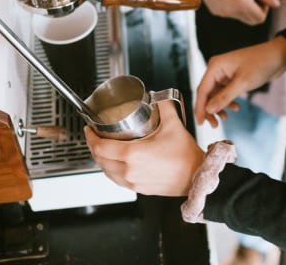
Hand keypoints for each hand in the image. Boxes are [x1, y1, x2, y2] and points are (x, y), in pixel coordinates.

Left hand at [84, 101, 204, 195]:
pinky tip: (115, 163)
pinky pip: (117, 180)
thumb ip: (164, 106)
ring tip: (102, 148)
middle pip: (99, 159)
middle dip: (93, 146)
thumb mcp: (173, 125)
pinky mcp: (139, 189)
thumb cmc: (186, 156)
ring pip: (106, 171)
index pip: (100, 146)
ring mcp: (133, 182)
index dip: (90, 137)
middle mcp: (129, 170)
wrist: (196, 177)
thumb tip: (157, 96)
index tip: (89, 129)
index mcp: (132, 155)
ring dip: (101, 159)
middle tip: (94, 136)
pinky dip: (111, 170)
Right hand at [195, 36, 285, 126]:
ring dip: (219, 107)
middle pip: (207, 94)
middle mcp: (217, 70)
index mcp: (215, 66)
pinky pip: (224, 93)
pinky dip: (228, 102)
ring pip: (215, 95)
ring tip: (225, 118)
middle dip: (209, 110)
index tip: (199, 123)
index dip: (199, 108)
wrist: (278, 56)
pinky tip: (236, 108)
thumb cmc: (260, 64)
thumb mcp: (242, 83)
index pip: (202, 90)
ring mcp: (224, 74)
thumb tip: (208, 110)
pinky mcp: (232, 78)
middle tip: (214, 125)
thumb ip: (224, 97)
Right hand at [198, 0, 279, 24]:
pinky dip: (234, 7)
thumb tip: (276, 4)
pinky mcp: (214, 11)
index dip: (265, 8)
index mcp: (242, 3)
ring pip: (241, 18)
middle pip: (251, 21)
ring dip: (245, 8)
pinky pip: (230, 14)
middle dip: (256, 10)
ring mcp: (222, 13)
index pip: (260, 18)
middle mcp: (231, 12)